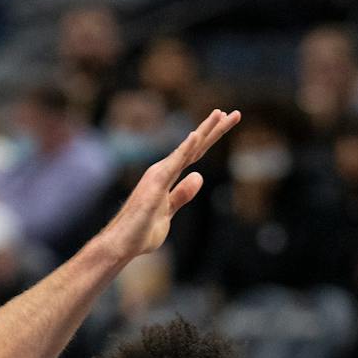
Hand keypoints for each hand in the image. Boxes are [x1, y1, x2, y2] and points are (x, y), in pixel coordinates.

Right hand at [95, 108, 240, 261]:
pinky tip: (196, 136)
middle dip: (215, 129)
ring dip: (204, 131)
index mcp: (168, 176)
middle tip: (236, 114)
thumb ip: (182, 194)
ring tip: (220, 113)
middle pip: (195, 147)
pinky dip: (185, 149)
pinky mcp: (155, 185)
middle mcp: (164, 170)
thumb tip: (199, 176)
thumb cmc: (142, 230)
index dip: (210, 138)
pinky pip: (174, 164)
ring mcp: (159, 175)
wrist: (122, 243)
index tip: (226, 122)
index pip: (195, 154)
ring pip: (187, 149)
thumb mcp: (169, 212)